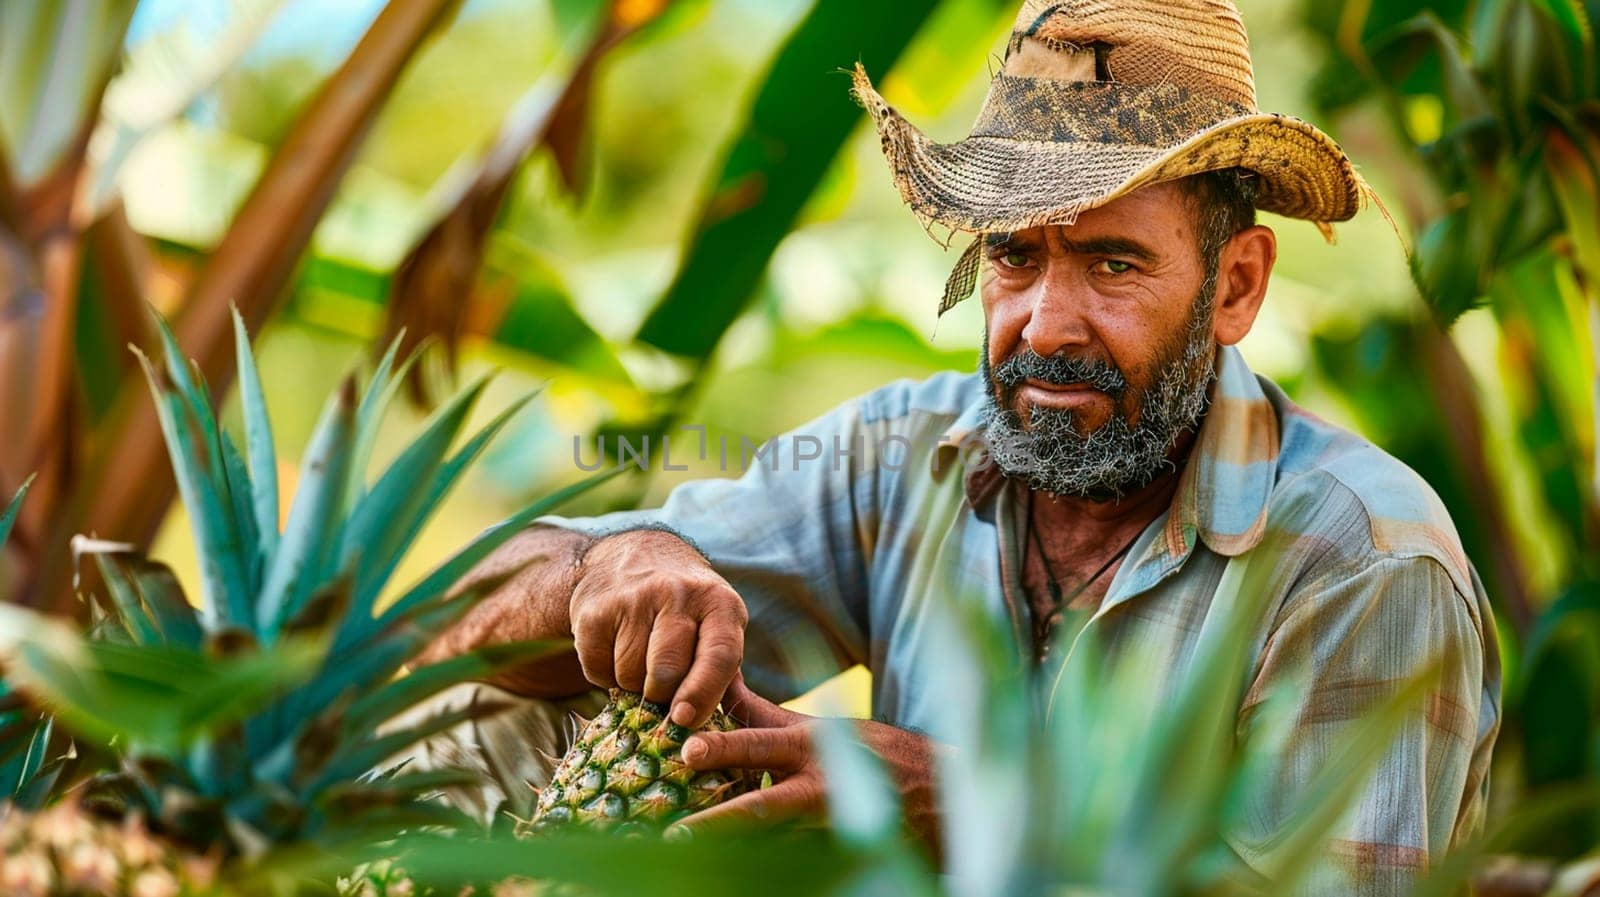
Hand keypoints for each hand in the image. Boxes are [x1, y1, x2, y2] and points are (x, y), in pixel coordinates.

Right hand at [569, 529, 747, 727]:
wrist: (635, 555)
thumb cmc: (685, 609)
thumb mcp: (715, 625)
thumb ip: (721, 673)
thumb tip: (706, 729)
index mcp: (718, 602)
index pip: (719, 655)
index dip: (703, 693)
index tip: (685, 719)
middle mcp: (677, 593)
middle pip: (667, 671)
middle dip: (663, 694)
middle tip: (662, 688)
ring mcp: (633, 598)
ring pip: (631, 674)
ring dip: (633, 684)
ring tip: (640, 659)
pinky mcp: (594, 610)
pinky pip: (597, 669)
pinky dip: (604, 674)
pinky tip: (614, 648)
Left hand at [674, 676, 943, 854]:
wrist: (941, 797)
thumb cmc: (871, 755)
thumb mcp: (822, 730)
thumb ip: (768, 716)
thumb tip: (725, 681)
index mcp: (812, 746)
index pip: (759, 742)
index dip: (722, 746)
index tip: (685, 748)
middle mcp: (820, 787)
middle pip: (762, 806)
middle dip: (719, 821)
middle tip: (679, 833)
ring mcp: (831, 829)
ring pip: (774, 847)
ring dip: (737, 855)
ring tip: (695, 862)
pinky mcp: (839, 857)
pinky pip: (796, 865)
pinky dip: (769, 870)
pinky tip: (736, 877)